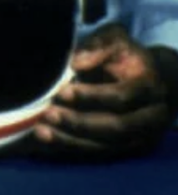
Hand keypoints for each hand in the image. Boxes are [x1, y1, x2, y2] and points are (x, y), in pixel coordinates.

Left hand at [37, 24, 177, 157]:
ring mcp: (142, 137)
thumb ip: (98, 47)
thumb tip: (74, 63)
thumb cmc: (127, 56)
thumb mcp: (115, 41)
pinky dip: (74, 148)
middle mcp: (152, 117)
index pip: (122, 97)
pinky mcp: (129, 149)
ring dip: (72, 140)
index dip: (92, 96)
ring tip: (41, 132)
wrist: (153, 80)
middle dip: (79, 122)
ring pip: (108, 146)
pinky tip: (51, 141)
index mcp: (150, 88)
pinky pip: (101, 154)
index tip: (62, 92)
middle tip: (48, 114)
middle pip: (116, 127)